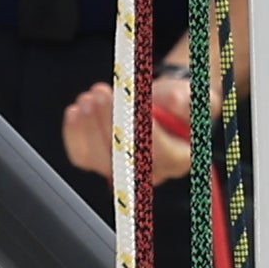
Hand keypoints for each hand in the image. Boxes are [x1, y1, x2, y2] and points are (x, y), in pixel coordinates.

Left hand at [62, 69, 196, 185]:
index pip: (159, 152)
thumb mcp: (193, 96)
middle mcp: (151, 172)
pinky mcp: (101, 162)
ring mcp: (123, 170)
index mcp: (179, 159)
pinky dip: (75, 133)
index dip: (144, 130)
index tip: (133, 106)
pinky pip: (82, 156)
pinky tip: (76, 111)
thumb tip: (174, 102)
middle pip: (125, 158)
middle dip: (109, 123)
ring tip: (91, 97)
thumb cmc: (178, 103)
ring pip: (100, 158)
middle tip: (102, 95)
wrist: (162, 107)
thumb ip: (188, 99)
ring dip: (90, 126)